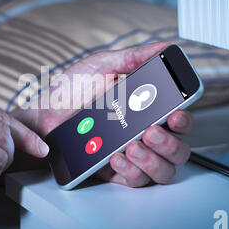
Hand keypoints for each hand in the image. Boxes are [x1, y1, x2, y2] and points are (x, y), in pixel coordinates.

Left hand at [14, 41, 192, 186]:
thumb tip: (163, 47)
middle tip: (150, 131)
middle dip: (170, 143)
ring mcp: (132, 155)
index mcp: (145, 110)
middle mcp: (144, 135)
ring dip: (154, 160)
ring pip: (164, 170)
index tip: (175, 114)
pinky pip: (136, 181)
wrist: (44, 115)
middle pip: (178, 149)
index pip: (178, 119)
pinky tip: (117, 156)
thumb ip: (133, 58)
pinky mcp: (116, 172)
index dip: (184, 119)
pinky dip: (131, 170)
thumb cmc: (72, 91)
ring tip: (132, 145)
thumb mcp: (102, 66)